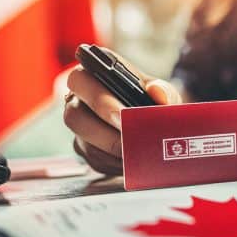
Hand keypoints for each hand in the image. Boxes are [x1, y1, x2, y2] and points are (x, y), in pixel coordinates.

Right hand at [64, 49, 181, 174]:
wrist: (157, 124)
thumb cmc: (154, 102)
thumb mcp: (164, 93)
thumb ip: (163, 90)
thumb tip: (157, 93)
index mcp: (94, 74)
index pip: (79, 79)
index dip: (98, 98)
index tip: (123, 114)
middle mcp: (79, 99)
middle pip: (73, 116)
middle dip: (104, 131)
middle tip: (130, 139)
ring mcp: (80, 126)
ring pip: (84, 142)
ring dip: (113, 149)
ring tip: (137, 150)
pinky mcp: (85, 149)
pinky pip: (94, 160)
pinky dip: (115, 162)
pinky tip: (132, 159)